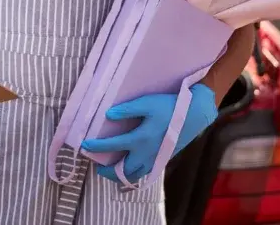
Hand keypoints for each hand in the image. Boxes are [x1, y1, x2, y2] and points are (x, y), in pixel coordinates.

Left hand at [81, 84, 217, 182]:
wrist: (195, 114)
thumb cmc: (169, 106)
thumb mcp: (146, 103)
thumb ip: (126, 110)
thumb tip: (108, 115)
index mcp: (140, 139)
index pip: (113, 146)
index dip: (97, 147)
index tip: (84, 145)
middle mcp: (147, 153)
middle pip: (123, 171)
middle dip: (108, 171)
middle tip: (98, 168)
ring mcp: (156, 158)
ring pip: (136, 175)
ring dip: (122, 176)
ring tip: (112, 172)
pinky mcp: (163, 158)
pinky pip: (146, 172)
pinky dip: (135, 174)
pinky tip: (131, 169)